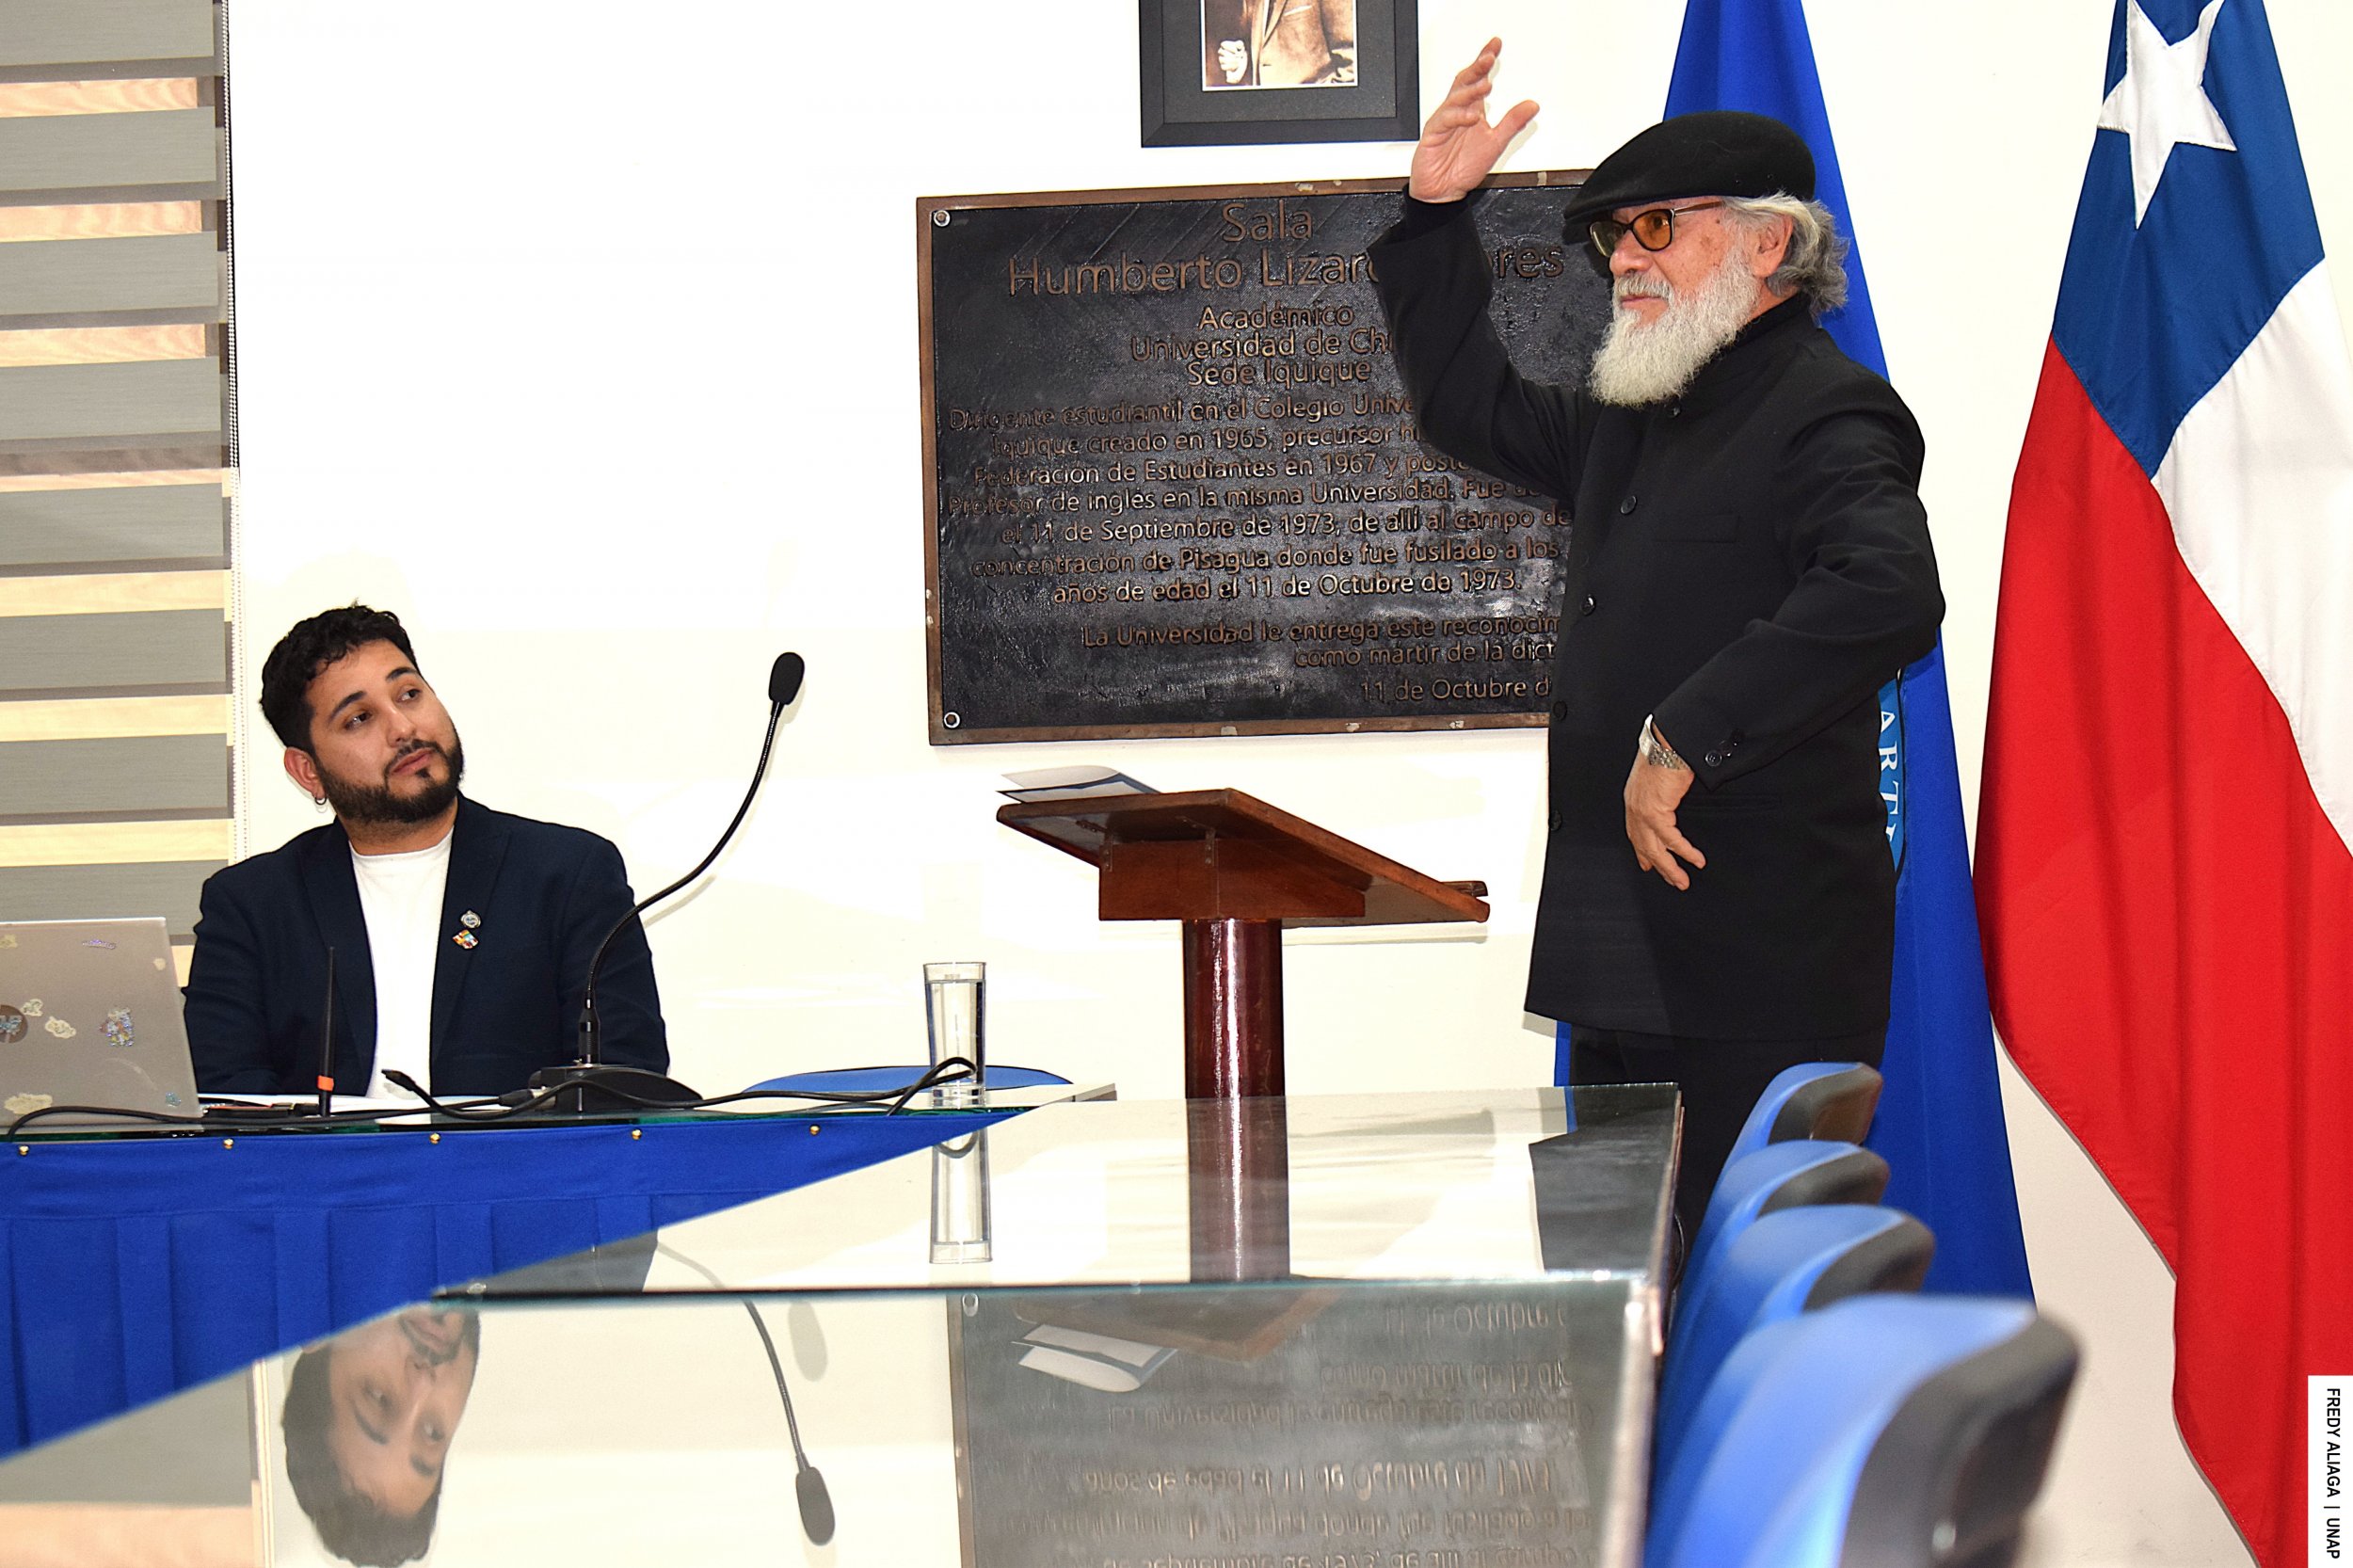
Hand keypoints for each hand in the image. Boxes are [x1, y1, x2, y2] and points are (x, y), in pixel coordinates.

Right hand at [1409, 39, 1539, 202]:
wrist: (1442, 192)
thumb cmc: (1462, 168)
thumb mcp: (1496, 143)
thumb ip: (1512, 123)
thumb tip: (1532, 105)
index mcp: (1471, 110)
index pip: (1478, 79)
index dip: (1485, 61)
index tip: (1496, 46)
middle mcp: (1457, 112)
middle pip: (1465, 82)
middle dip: (1477, 68)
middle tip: (1488, 57)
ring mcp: (1444, 122)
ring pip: (1455, 98)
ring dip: (1470, 90)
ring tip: (1485, 85)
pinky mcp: (1433, 134)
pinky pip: (1444, 120)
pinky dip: (1458, 116)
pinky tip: (1471, 116)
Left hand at [1624, 723, 1705, 889]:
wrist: (1669, 741)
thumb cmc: (1668, 752)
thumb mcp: (1661, 777)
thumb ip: (1663, 793)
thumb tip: (1673, 798)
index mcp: (1634, 798)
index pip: (1635, 832)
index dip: (1642, 851)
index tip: (1648, 865)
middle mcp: (1634, 806)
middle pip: (1644, 845)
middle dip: (1659, 867)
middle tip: (1673, 881)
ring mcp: (1641, 810)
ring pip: (1655, 848)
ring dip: (1671, 868)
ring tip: (1683, 880)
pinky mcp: (1655, 811)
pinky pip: (1671, 839)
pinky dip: (1684, 851)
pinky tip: (1695, 860)